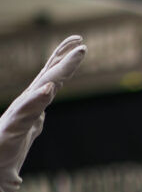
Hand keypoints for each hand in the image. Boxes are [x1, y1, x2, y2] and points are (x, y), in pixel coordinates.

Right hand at [0, 36, 86, 191]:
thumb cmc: (8, 149)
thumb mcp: (28, 127)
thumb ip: (36, 116)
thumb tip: (43, 106)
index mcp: (32, 104)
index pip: (51, 77)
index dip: (63, 60)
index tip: (79, 42)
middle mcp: (26, 105)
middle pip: (48, 78)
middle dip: (64, 60)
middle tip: (82, 45)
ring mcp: (19, 115)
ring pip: (41, 90)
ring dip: (57, 73)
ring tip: (72, 59)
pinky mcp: (12, 128)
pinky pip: (27, 111)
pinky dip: (37, 99)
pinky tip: (49, 89)